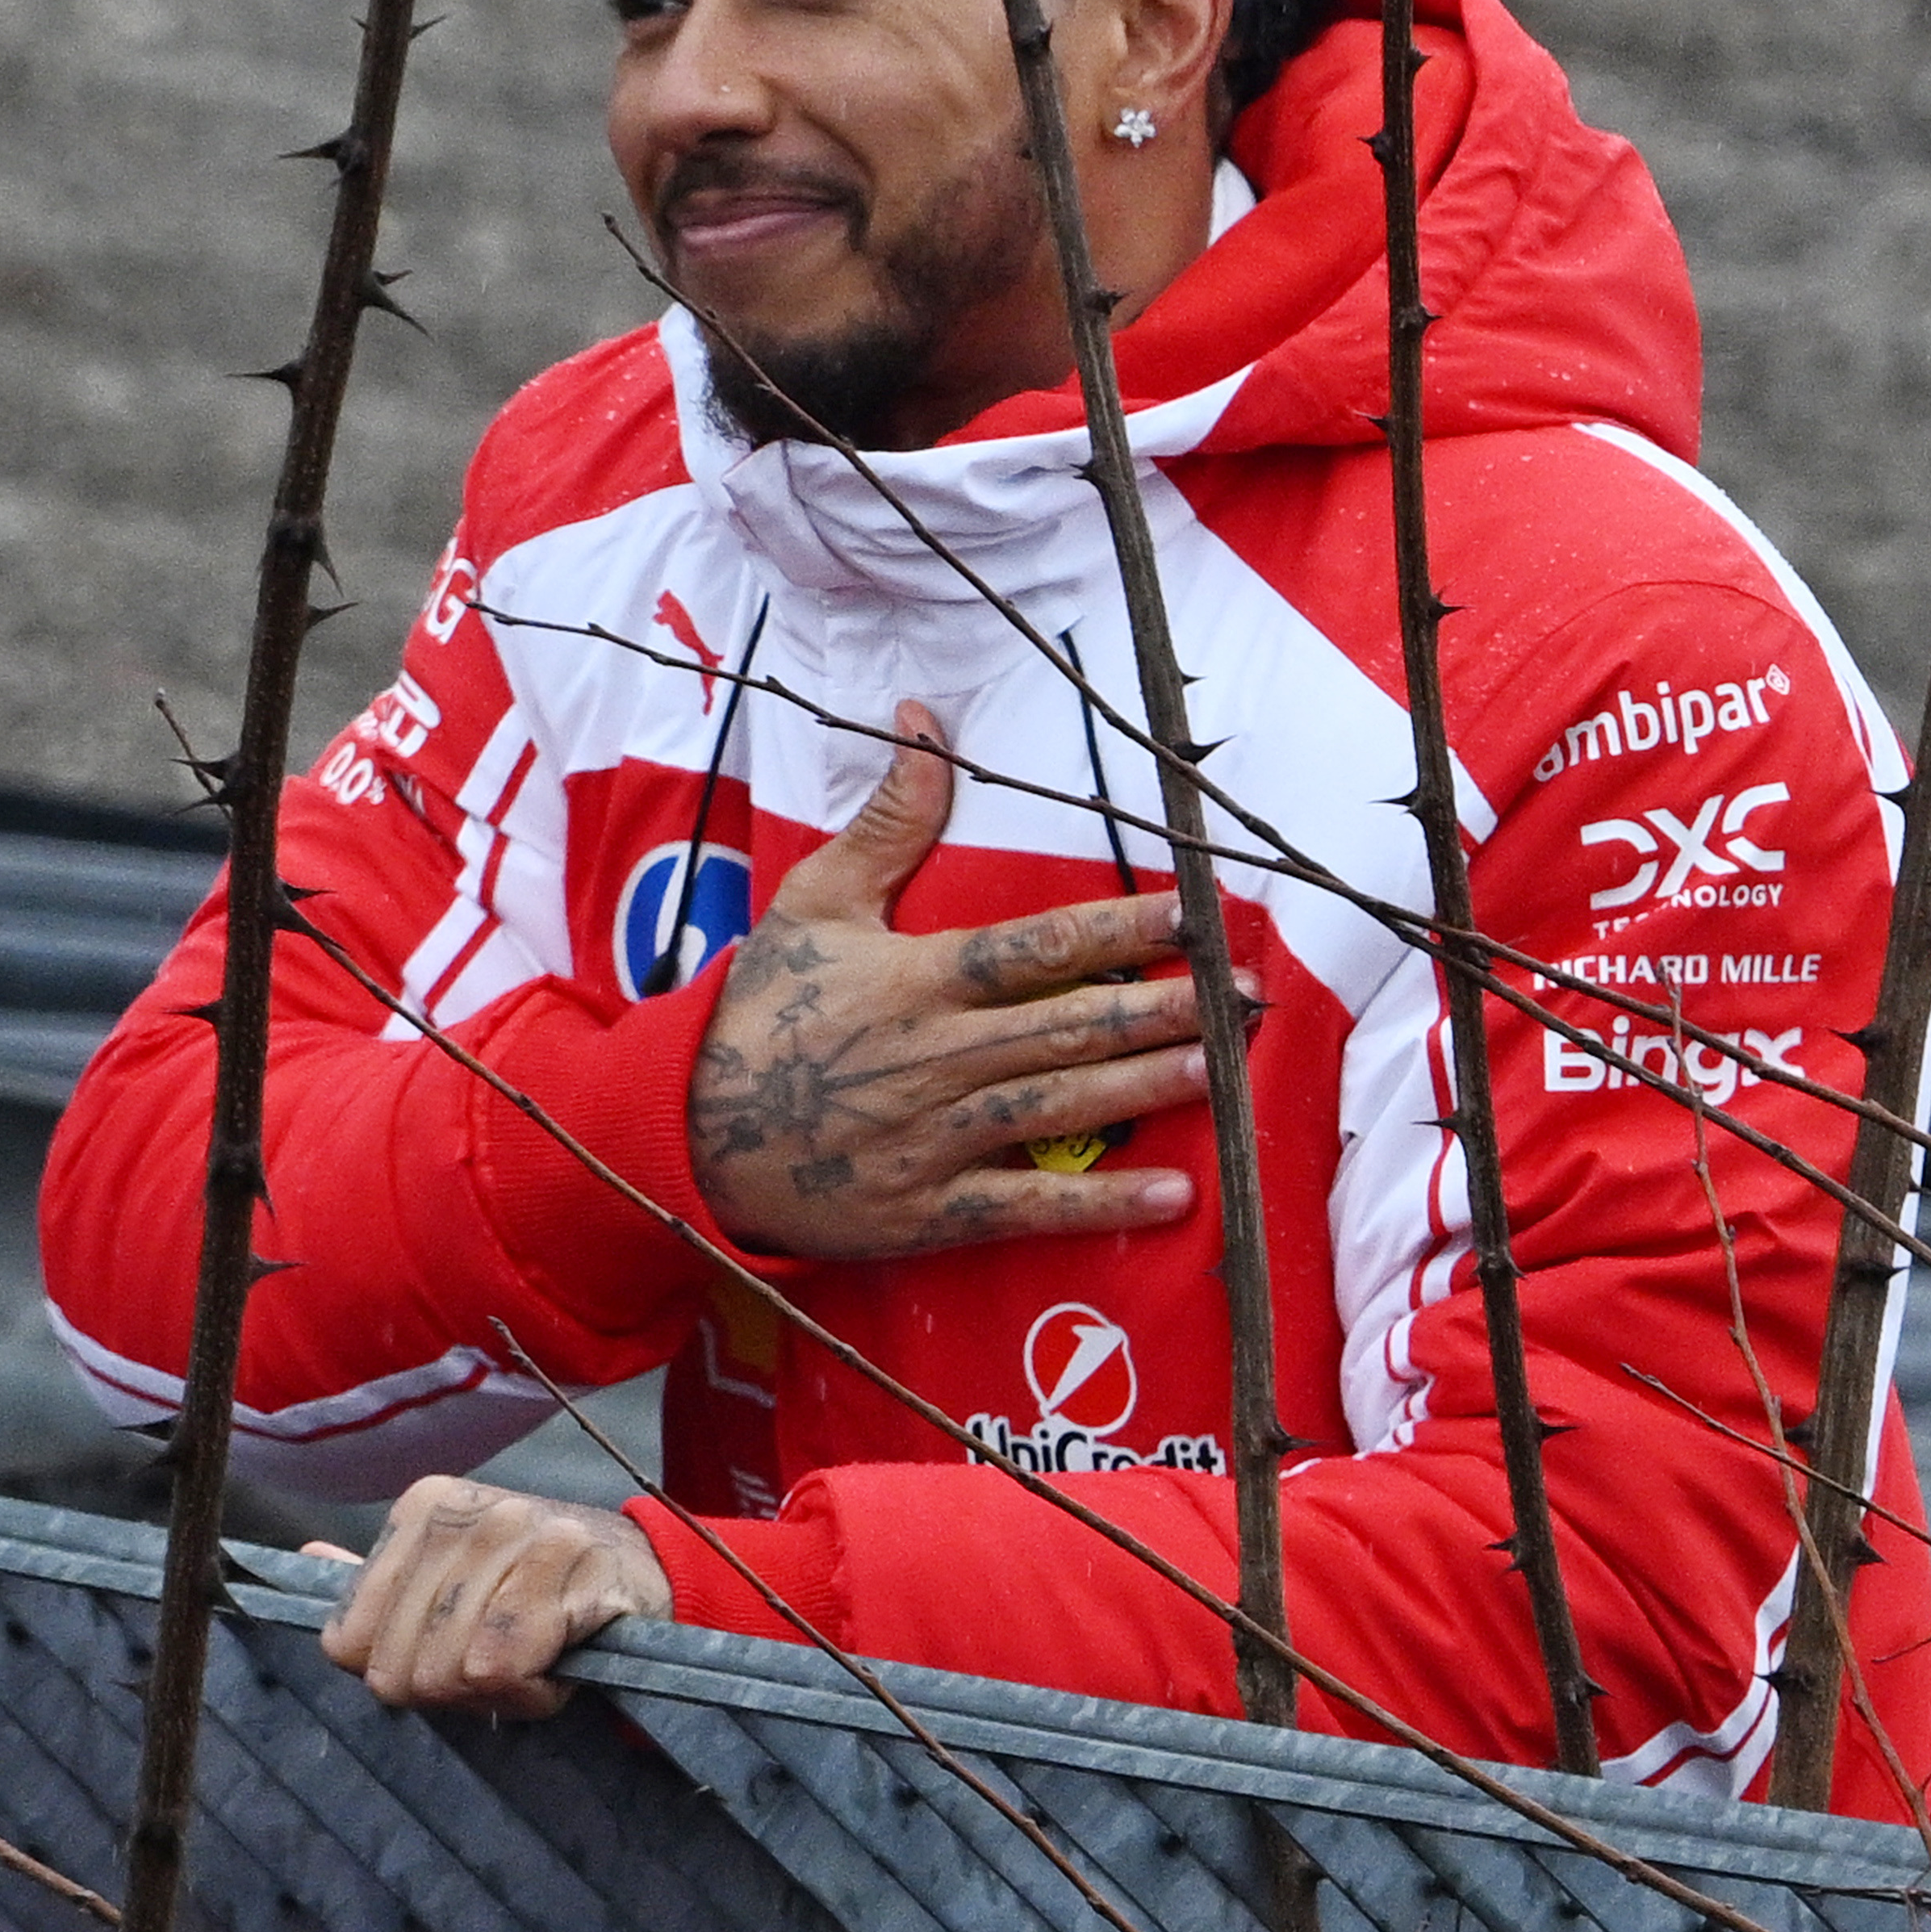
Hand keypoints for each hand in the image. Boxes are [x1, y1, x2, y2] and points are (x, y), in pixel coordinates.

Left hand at [307, 1477, 670, 1715]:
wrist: (644, 1575)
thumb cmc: (537, 1592)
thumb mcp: (453, 1583)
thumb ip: (382, 1584)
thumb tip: (307, 1559)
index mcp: (420, 1509)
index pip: (349, 1641)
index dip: (400, 1674)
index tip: (451, 1657)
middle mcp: (464, 1509)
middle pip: (396, 1668)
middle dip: (447, 1691)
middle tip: (498, 1668)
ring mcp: (518, 1527)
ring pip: (447, 1669)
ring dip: (497, 1692)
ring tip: (533, 1659)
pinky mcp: (569, 1561)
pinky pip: (503, 1666)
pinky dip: (532, 1690)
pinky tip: (559, 1659)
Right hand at [687, 701, 1209, 1259]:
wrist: (685, 1129)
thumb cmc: (760, 1009)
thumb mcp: (814, 901)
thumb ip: (890, 821)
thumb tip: (925, 720)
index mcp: (910, 979)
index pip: (1030, 949)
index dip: (1117, 932)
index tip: (1194, 916)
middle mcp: (928, 1057)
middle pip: (1060, 1028)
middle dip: (1159, 1010)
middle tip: (1245, 996)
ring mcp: (927, 1138)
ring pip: (1053, 1109)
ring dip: (1141, 1090)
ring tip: (1220, 1070)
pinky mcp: (923, 1211)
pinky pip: (1022, 1207)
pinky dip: (1097, 1205)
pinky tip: (1172, 1197)